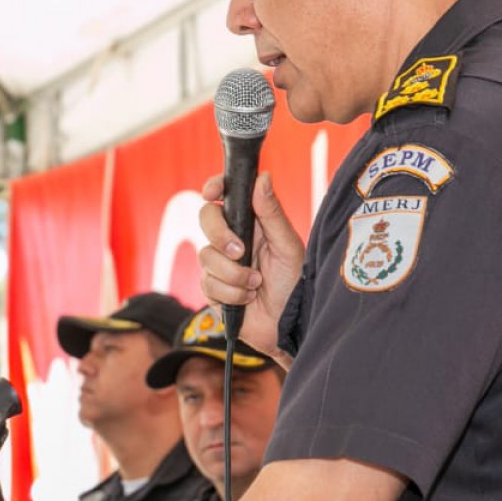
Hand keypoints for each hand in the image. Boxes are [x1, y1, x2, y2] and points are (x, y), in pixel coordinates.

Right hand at [196, 170, 304, 362]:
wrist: (289, 324)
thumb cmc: (295, 283)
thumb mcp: (287, 246)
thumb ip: (272, 212)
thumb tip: (262, 176)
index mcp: (251, 222)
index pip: (225, 196)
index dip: (214, 187)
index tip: (210, 192)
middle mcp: (232, 239)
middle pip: (206, 219)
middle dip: (220, 236)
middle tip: (241, 252)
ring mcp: (219, 264)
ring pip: (206, 256)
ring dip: (234, 274)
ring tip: (256, 284)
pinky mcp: (212, 289)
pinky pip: (209, 284)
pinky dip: (232, 293)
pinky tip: (247, 299)